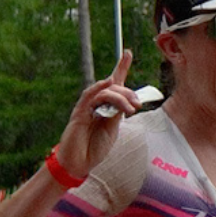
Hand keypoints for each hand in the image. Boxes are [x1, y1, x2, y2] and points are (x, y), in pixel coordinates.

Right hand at [57, 50, 139, 183]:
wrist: (78, 163)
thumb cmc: (94, 148)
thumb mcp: (112, 130)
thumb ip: (117, 113)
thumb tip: (124, 101)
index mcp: (106, 107)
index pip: (115, 84)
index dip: (121, 67)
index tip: (128, 53)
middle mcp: (96, 104)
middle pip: (114, 88)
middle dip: (128, 93)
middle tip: (137, 105)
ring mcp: (87, 107)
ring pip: (105, 92)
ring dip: (120, 97)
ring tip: (130, 109)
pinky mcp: (79, 113)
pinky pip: (89, 96)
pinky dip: (99, 88)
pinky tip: (107, 84)